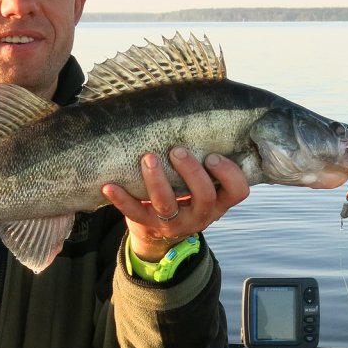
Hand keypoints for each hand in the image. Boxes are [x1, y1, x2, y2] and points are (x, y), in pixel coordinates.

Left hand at [102, 148, 249, 261]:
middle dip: (191, 172)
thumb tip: (205, 115)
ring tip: (148, 158)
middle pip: (204, 197)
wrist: (160, 232)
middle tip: (177, 151)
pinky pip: (134, 212)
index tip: (212, 156)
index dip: (229, 174)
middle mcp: (200, 215)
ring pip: (167, 204)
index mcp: (218, 202)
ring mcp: (173, 222)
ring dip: (157, 180)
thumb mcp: (203, 185)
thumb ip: (207, 164)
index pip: (237, 192)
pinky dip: (121, 199)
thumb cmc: (185, 195)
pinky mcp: (148, 224)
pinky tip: (109, 186)